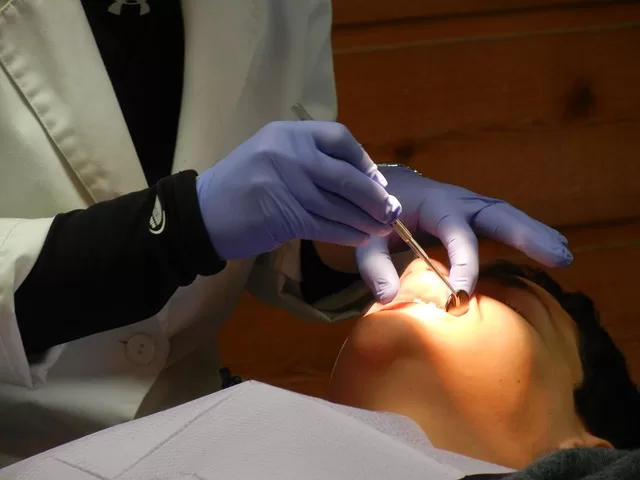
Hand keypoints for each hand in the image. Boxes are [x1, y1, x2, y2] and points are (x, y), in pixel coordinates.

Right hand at [196, 121, 401, 259]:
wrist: (200, 213)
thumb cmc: (240, 186)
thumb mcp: (271, 156)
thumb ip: (308, 160)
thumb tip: (358, 179)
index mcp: (287, 132)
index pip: (339, 138)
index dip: (364, 161)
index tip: (378, 182)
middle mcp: (288, 152)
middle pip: (345, 176)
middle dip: (374, 197)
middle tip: (392, 212)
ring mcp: (284, 183)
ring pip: (338, 205)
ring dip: (364, 220)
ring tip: (381, 230)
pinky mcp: (282, 215)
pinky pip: (324, 225)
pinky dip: (346, 234)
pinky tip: (359, 239)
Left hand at [356, 164, 571, 303]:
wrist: (384, 189)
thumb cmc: (377, 215)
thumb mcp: (368, 238)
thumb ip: (375, 266)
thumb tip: (388, 299)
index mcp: (433, 204)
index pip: (455, 233)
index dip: (463, 263)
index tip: (463, 294)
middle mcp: (458, 201)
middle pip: (497, 214)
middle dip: (526, 233)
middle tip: (557, 256)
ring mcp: (471, 206)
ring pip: (508, 216)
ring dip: (537, 234)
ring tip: (564, 256)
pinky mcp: (476, 215)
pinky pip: (505, 223)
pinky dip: (529, 235)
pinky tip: (553, 250)